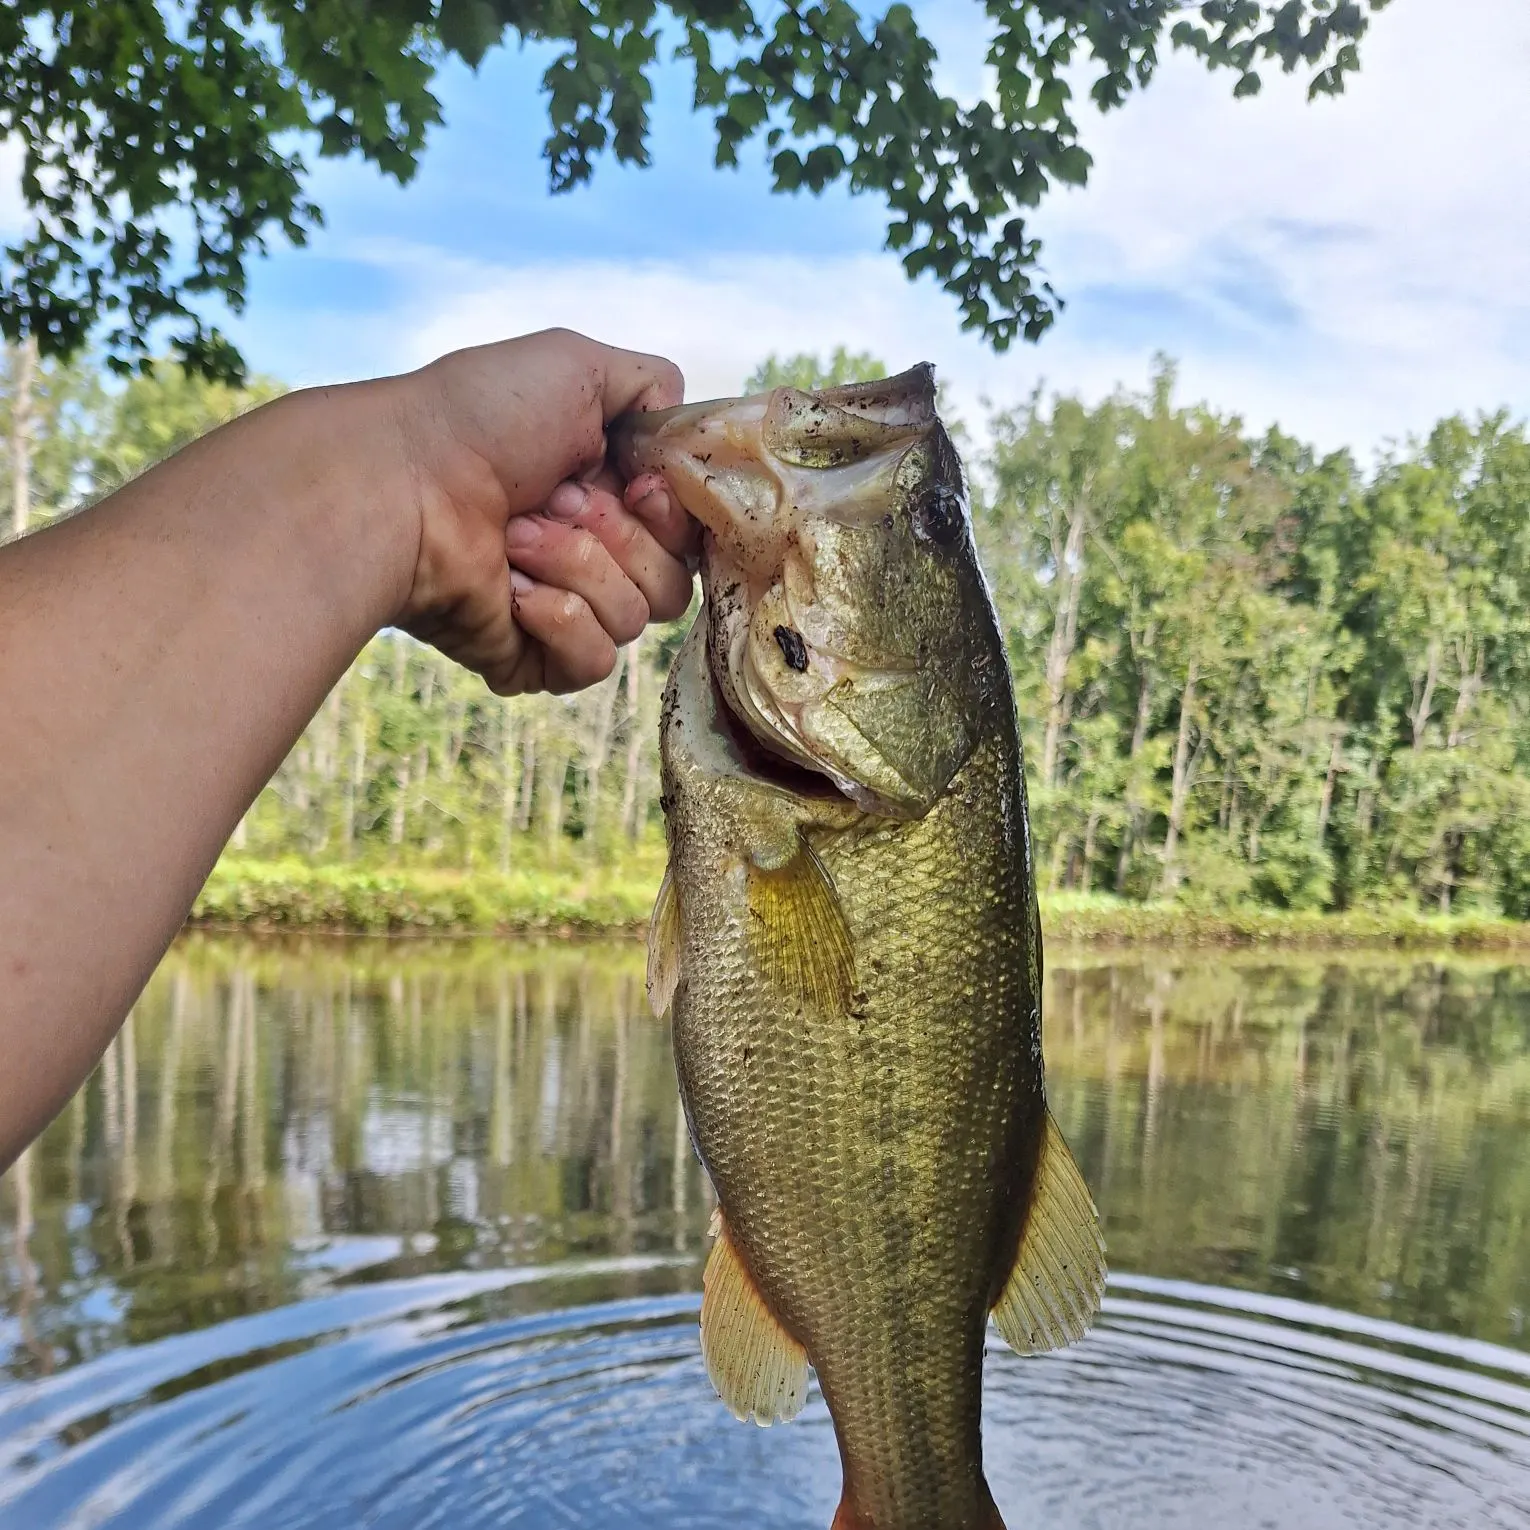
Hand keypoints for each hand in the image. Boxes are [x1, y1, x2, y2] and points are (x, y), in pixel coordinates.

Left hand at [389, 329, 696, 693]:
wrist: (402, 485)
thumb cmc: (480, 419)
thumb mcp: (577, 365)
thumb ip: (650, 385)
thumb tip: (674, 431)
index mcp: (606, 493)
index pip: (686, 534)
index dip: (669, 513)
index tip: (634, 486)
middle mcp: (591, 553)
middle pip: (672, 583)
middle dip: (619, 538)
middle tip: (553, 502)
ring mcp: (563, 608)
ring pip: (633, 619)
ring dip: (577, 568)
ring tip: (514, 538)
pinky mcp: (535, 658)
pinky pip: (593, 662)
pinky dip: (559, 621)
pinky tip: (511, 590)